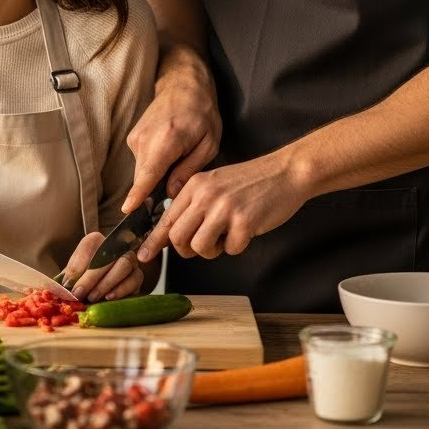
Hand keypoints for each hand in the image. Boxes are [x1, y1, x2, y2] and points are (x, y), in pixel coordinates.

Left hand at [59, 230, 144, 304]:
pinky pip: (134, 279)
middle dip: (90, 277)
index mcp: (95, 241)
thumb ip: (66, 279)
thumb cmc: (81, 282)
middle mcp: (115, 246)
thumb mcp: (70, 279)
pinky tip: (108, 298)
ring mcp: (129, 259)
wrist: (97, 293)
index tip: (68, 283)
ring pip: (123, 265)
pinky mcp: (137, 275)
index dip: (78, 264)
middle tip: (78, 293)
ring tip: (92, 297)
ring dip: (106, 283)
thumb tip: (59, 286)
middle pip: (107, 256)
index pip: (90, 245)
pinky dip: (121, 289)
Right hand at [124, 50, 221, 213]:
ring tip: (178, 161)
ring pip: (143, 172)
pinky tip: (170, 154)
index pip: (148, 174)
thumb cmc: (201, 112)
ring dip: (158, 176)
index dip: (138, 195)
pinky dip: (154, 165)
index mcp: (166, 140)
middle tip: (177, 191)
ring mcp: (135, 138)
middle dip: (156, 193)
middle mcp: (145, 139)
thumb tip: (171, 194)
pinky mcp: (133, 139)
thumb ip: (189, 171)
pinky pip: (143, 163)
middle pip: (144, 179)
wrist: (183, 84)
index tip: (127, 211)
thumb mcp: (208, 144)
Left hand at [137, 151, 302, 263]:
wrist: (285, 172)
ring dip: (213, 250)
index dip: (154, 241)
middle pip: (178, 237)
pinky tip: (247, 230)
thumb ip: (194, 205)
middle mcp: (205, 195)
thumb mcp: (215, 185)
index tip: (144, 256)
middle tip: (205, 245)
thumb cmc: (250, 183)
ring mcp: (224, 208)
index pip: (167, 218)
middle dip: (188, 250)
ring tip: (227, 236)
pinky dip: (238, 246)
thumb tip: (171, 235)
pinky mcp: (244, 221)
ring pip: (199, 247)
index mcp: (195, 185)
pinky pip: (230, 250)